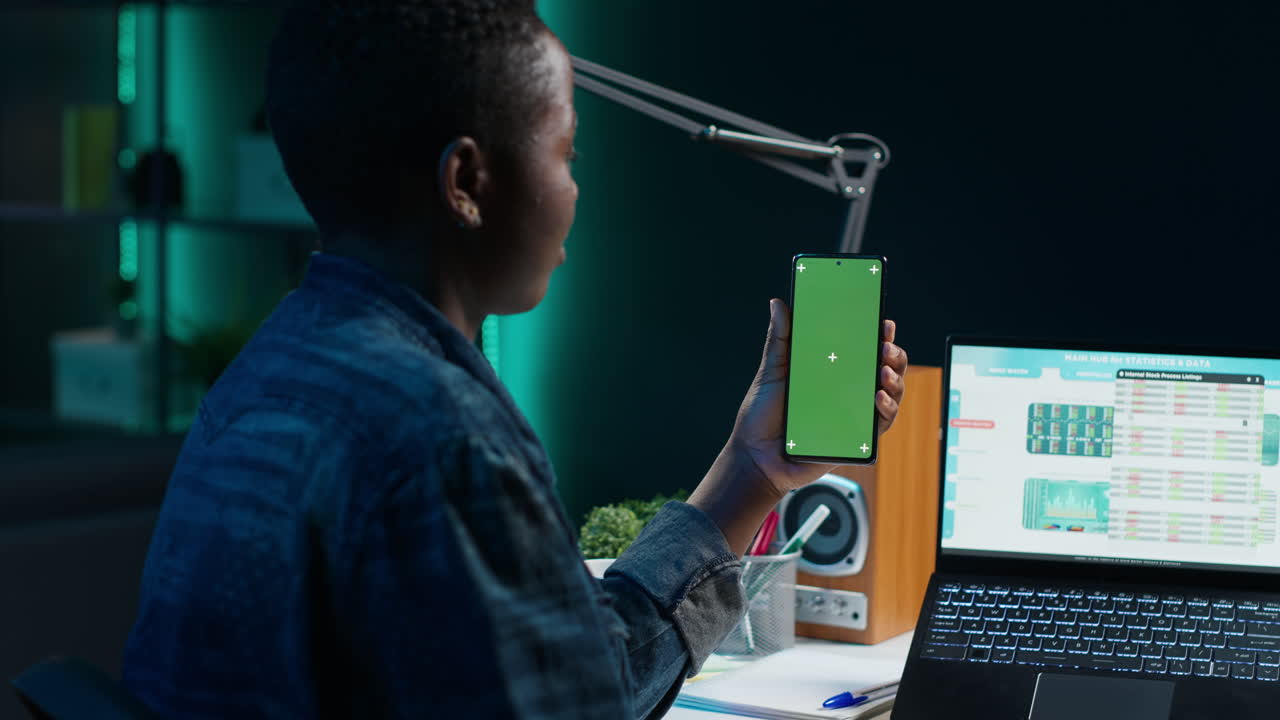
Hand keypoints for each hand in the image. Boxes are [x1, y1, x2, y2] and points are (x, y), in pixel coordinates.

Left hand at [726, 299, 908, 495]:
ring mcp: (853, 413)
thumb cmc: (762, 415)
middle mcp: (846, 390)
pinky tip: (878, 396)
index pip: (861, 347)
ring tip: (884, 370)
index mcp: (830, 370)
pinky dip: (886, 408)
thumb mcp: (772, 371)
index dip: (877, 334)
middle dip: (892, 353)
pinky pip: (882, 422)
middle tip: (885, 345)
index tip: (883, 322)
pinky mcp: (856, 438)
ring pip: (890, 392)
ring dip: (895, 378)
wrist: (756, 457)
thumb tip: (778, 303)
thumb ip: (780, 338)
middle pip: (883, 367)